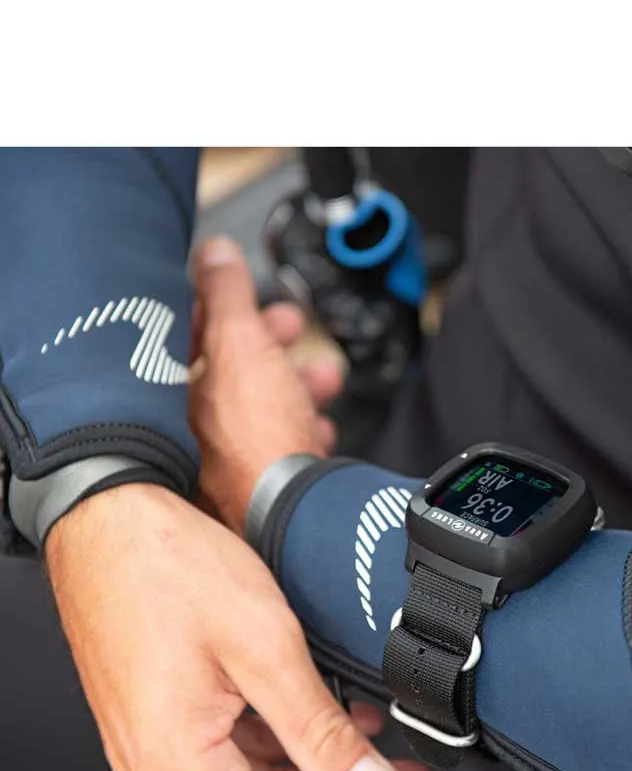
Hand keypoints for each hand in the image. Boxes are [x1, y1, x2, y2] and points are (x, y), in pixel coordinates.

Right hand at [47, 483, 430, 770]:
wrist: (109, 516)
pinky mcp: (166, 714)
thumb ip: (320, 731)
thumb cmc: (167, 568)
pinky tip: (335, 722)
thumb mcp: (265, 649)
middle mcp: (157, 765)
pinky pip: (232, 750)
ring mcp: (157, 740)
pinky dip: (287, 742)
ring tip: (384, 757)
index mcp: (176, 762)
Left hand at [189, 236, 340, 531]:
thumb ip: (228, 295)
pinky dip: (302, 431)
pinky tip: (320, 430)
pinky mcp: (258, 492)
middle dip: (267, 342)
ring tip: (322, 378)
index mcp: (170, 396)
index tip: (242, 292)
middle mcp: (186, 436)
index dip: (220, 306)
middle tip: (289, 327)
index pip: (183, 335)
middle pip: (226, 371)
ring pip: (257, 410)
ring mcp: (221, 468)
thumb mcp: (242, 344)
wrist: (293, 517)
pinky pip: (278, 449)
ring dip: (294, 385)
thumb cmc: (257, 439)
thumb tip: (215, 253)